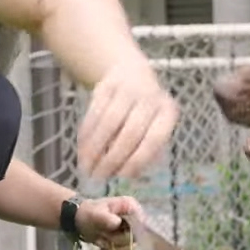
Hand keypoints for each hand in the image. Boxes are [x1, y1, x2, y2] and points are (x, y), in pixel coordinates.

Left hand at [74, 195, 142, 249]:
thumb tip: (117, 223)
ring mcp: (131, 231)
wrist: (80, 220)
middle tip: (103, 236)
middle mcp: (135, 219)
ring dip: (114, 249)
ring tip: (100, 243)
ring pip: (130, 247)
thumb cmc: (88, 213)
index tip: (114, 236)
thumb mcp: (94, 214)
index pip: (141, 224)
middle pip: (136, 238)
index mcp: (131, 207)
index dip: (130, 233)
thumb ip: (106, 218)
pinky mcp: (125, 241)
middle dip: (117, 241)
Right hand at [78, 58, 178, 181]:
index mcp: (167, 112)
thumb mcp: (154, 126)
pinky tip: (82, 150)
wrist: (131, 72)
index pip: (154, 140)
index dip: (137, 160)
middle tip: (98, 177)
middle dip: (112, 159)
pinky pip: (94, 114)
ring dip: (94, 149)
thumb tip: (129, 175)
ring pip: (108, 124)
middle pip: (130, 133)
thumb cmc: (145, 112)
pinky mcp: (106, 86)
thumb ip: (146, 151)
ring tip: (86, 167)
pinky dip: (86, 135)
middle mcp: (149, 99)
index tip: (122, 176)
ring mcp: (127, 90)